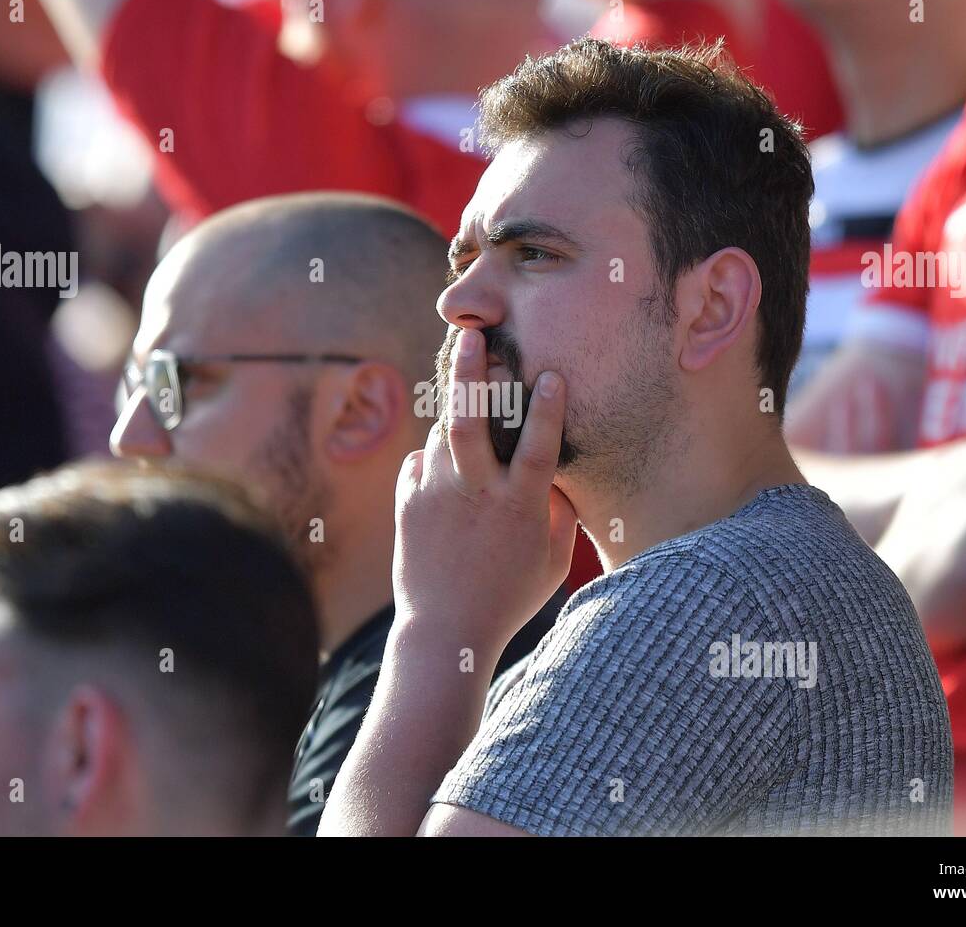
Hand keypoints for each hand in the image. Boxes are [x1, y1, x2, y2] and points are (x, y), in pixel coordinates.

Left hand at [392, 328, 576, 652]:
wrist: (445, 632)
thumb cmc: (508, 598)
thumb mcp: (552, 561)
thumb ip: (558, 513)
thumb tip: (554, 475)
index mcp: (516, 507)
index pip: (537, 447)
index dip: (547, 408)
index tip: (551, 373)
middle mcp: (473, 493)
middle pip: (470, 420)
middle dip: (471, 372)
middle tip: (472, 334)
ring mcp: (434, 495)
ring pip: (442, 434)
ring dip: (456, 413)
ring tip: (466, 390)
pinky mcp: (407, 503)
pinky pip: (419, 461)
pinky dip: (434, 459)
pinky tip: (445, 469)